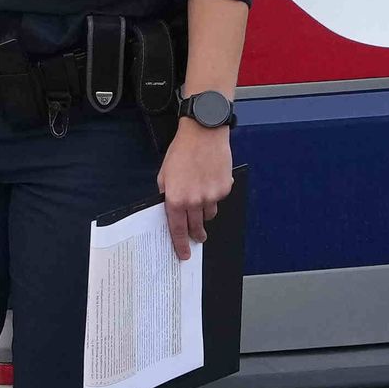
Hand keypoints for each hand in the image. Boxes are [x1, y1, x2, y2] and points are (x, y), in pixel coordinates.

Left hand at [157, 115, 235, 258]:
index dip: (181, 244)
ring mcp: (212, 196)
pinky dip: (215, 195)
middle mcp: (194, 201)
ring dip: (204, 210)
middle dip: (196, 233)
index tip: (184, 254)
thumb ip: (167, 195)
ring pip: (209, 214)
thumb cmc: (182, 150)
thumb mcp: (164, 174)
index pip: (178, 230)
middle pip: (196, 226)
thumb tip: (170, 211)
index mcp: (176, 199)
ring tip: (201, 193)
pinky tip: (210, 179)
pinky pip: (219, 200)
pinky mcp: (224, 188)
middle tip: (197, 236)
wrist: (203, 133)